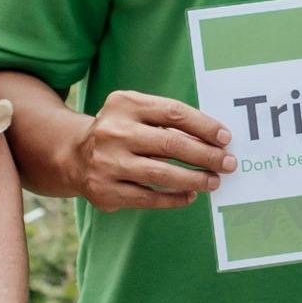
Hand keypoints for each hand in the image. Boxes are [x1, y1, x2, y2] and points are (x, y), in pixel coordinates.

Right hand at [72, 90, 232, 210]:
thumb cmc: (120, 132)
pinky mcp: (106, 190)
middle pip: (171, 143)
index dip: (204, 126)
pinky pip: (149, 197)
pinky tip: (191, 195)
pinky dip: (175, 198)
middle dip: (206, 155)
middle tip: (228, 163)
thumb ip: (168, 120)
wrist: (73, 156)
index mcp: (124, 104)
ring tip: (214, 181)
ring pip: (162, 173)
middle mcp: (113, 131)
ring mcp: (107, 162)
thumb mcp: (136, 113)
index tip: (226, 138)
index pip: (174, 113)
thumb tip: (215, 139)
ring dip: (194, 179)